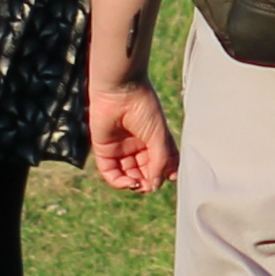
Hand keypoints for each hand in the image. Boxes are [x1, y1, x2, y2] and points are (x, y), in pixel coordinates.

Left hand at [88, 78, 175, 195]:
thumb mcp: (159, 136)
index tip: (170, 178)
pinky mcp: (104, 150)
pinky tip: (128, 182)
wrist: (120, 90)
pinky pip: (110, 172)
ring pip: (128, 175)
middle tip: (151, 185)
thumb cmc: (144, 108)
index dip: (165, 174)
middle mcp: (137, 147)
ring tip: (139, 184)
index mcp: (153, 141)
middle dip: (149, 182)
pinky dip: (119, 182)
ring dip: (135, 184)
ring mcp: (120, 149)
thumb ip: (160, 161)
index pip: (161, 164)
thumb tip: (157, 185)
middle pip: (144, 172)